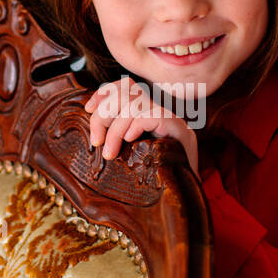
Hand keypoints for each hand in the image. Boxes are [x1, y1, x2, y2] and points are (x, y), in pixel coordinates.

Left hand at [83, 76, 198, 172]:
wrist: (187, 192)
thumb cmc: (155, 176)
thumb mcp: (131, 154)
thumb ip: (117, 138)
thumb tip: (94, 133)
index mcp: (148, 114)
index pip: (127, 85)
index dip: (105, 92)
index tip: (89, 109)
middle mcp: (160, 111)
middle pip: (127, 91)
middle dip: (103, 114)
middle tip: (96, 141)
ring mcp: (171, 119)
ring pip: (135, 104)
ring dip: (115, 128)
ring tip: (110, 152)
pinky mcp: (177, 129)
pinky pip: (151, 115)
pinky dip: (135, 125)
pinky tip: (131, 141)